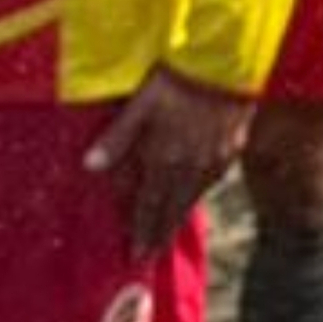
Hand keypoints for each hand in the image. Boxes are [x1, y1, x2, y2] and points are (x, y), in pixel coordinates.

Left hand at [87, 65, 253, 249]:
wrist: (227, 64)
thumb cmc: (176, 81)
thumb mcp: (140, 105)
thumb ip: (117, 137)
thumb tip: (90, 166)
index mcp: (164, 159)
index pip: (149, 204)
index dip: (141, 230)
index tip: (136, 255)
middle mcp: (190, 167)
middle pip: (172, 209)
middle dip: (160, 235)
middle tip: (151, 256)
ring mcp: (214, 160)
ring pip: (193, 198)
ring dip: (179, 219)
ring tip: (170, 235)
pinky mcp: (232, 149)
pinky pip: (211, 181)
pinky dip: (199, 194)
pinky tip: (195, 194)